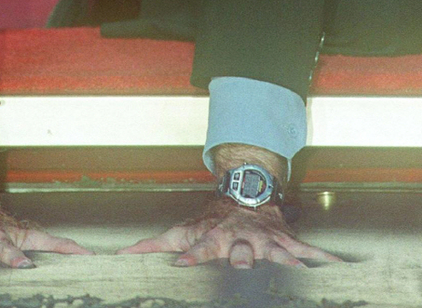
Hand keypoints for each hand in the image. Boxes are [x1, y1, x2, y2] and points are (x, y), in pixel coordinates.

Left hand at [118, 196, 340, 268]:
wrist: (244, 191)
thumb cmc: (210, 220)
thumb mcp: (181, 231)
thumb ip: (152, 246)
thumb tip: (120, 258)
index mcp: (212, 239)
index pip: (199, 249)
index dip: (191, 257)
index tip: (181, 265)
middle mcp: (238, 239)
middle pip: (239, 251)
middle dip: (240, 258)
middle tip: (241, 264)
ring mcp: (262, 239)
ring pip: (272, 249)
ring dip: (281, 257)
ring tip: (293, 267)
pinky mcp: (283, 240)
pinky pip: (304, 250)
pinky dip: (321, 258)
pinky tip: (339, 266)